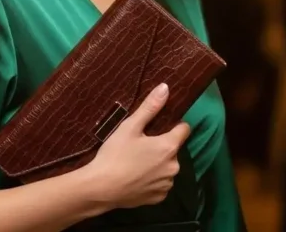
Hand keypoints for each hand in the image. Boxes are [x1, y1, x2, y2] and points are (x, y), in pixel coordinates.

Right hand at [83, 83, 190, 208]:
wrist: (101, 189)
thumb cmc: (115, 155)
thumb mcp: (130, 127)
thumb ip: (150, 107)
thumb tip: (166, 87)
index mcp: (169, 146)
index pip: (184, 129)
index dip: (174, 125)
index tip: (159, 126)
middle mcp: (174, 166)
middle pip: (173, 149)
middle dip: (162, 146)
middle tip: (140, 145)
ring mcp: (167, 184)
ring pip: (167, 167)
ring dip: (158, 164)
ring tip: (137, 162)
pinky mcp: (159, 198)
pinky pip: (161, 183)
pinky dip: (153, 180)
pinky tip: (137, 177)